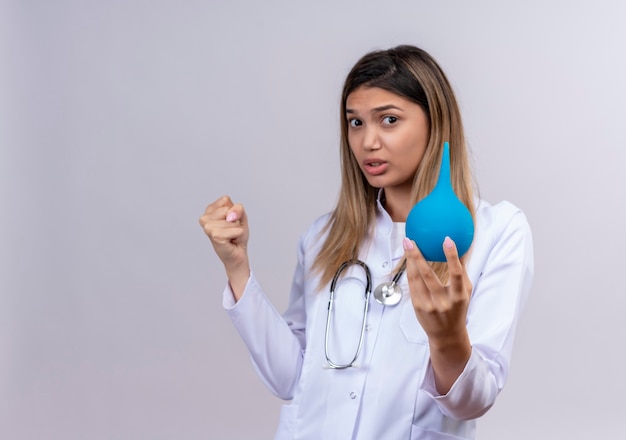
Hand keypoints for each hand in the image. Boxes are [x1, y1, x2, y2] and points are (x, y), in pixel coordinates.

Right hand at [199, 195, 249, 297]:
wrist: (237, 254)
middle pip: (228, 209)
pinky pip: (234, 229)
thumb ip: (238, 209)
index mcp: (209, 210)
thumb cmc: (236, 235)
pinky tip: (231, 240)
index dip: (234, 211)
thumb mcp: (241, 217)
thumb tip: (230, 215)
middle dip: (235, 220)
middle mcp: (204, 218)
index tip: (231, 221)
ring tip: (231, 236)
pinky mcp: (214, 236)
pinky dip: (237, 234)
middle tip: (231, 230)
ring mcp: (208, 227)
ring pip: (231, 220)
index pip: (225, 200)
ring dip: (236, 229)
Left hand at [403, 236, 471, 393]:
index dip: (452, 256)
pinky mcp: (418, 307)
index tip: (447, 239)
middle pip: (428, 275)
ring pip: (416, 279)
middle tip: (411, 241)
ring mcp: (428, 305)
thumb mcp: (465, 292)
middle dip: (418, 256)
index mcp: (458, 296)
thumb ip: (462, 271)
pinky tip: (408, 260)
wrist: (447, 335)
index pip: (456, 273)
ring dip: (410, 260)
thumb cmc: (457, 308)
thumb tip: (463, 247)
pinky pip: (411, 285)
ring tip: (407, 245)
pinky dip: (409, 271)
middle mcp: (442, 301)